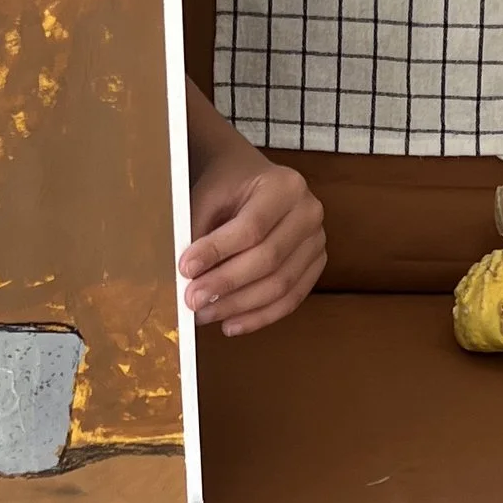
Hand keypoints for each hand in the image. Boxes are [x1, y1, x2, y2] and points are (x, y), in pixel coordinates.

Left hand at [180, 132, 325, 337]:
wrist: (252, 179)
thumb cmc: (228, 185)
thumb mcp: (208, 195)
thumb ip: (199, 231)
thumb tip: (188, 277)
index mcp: (284, 186)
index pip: (251, 227)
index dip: (217, 252)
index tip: (186, 268)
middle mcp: (309, 212)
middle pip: (269, 259)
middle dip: (226, 284)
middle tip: (192, 300)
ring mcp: (317, 240)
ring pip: (281, 285)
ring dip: (239, 306)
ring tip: (205, 314)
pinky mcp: (315, 264)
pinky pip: (291, 299)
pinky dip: (259, 316)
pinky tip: (231, 323)